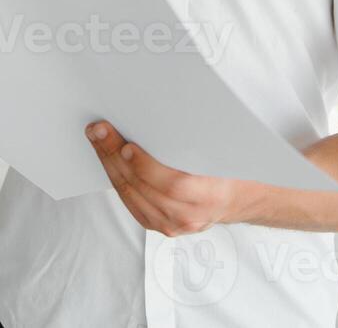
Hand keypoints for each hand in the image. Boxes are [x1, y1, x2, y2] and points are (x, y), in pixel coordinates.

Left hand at [86, 120, 263, 236]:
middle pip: (143, 187)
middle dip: (116, 155)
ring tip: (97, 140)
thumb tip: (168, 111)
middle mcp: (189, 215)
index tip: (126, 145)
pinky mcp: (159, 225)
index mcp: (210, 195)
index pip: (173, 184)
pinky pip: (130, 203)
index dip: (146, 167)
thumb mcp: (222, 152)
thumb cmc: (231, 169)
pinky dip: (116, 179)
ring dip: (110, 165)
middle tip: (99, 131)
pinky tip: (107, 160)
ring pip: (131, 194)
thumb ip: (197, 141)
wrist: (239, 199)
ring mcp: (172, 224)